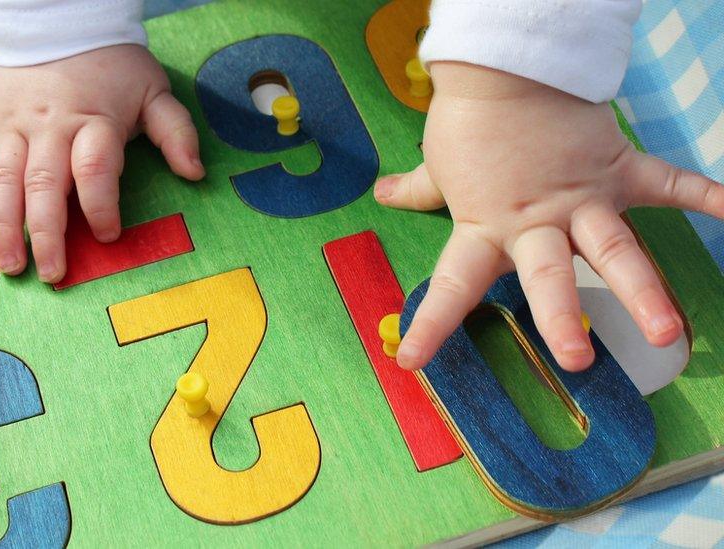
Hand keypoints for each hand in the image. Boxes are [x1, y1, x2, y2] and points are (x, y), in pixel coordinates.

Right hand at [0, 45, 204, 282]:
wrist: (64, 23)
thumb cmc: (114, 67)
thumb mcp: (154, 92)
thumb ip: (175, 133)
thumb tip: (195, 173)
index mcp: (93, 122)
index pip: (95, 171)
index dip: (101, 206)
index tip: (107, 236)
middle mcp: (50, 128)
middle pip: (46, 186)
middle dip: (48, 234)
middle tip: (52, 274)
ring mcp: (14, 127)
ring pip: (4, 181)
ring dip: (4, 226)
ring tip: (10, 267)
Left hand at [375, 62, 722, 371]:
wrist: (505, 66)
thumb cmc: (468, 120)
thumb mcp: (438, 163)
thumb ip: (417, 188)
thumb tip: (382, 193)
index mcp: (484, 227)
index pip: (452, 284)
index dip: (431, 325)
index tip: (410, 362)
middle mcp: (535, 222)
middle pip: (548, 276)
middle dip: (563, 318)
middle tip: (575, 360)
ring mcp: (581, 198)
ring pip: (613, 248)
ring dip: (641, 289)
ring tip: (666, 331)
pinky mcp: (616, 168)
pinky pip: (669, 183)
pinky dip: (707, 196)